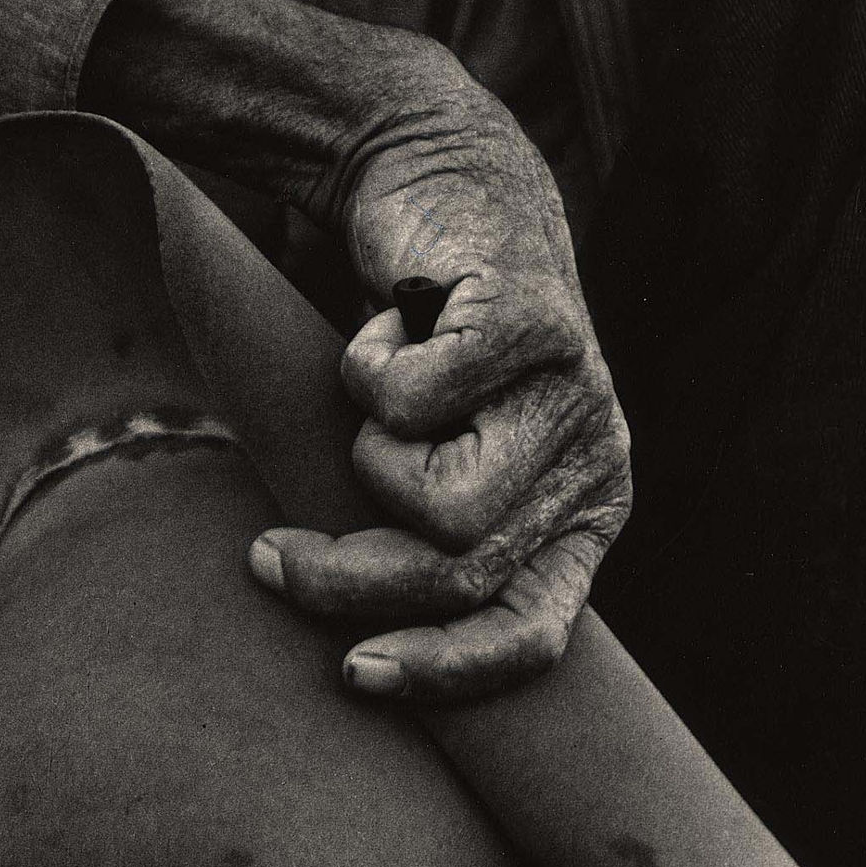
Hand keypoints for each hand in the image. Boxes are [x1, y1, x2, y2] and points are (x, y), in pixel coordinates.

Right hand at [249, 82, 631, 701]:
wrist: (441, 193)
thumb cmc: (422, 352)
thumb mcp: (432, 464)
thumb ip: (424, 544)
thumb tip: (357, 649)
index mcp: (578, 519)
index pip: (533, 638)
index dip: (442, 672)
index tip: (350, 673)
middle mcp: (592, 466)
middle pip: (459, 576)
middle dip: (347, 576)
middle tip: (273, 554)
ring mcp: (573, 396)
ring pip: (437, 503)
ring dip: (368, 454)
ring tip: (376, 399)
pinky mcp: (536, 326)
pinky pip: (411, 401)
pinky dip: (365, 370)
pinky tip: (389, 328)